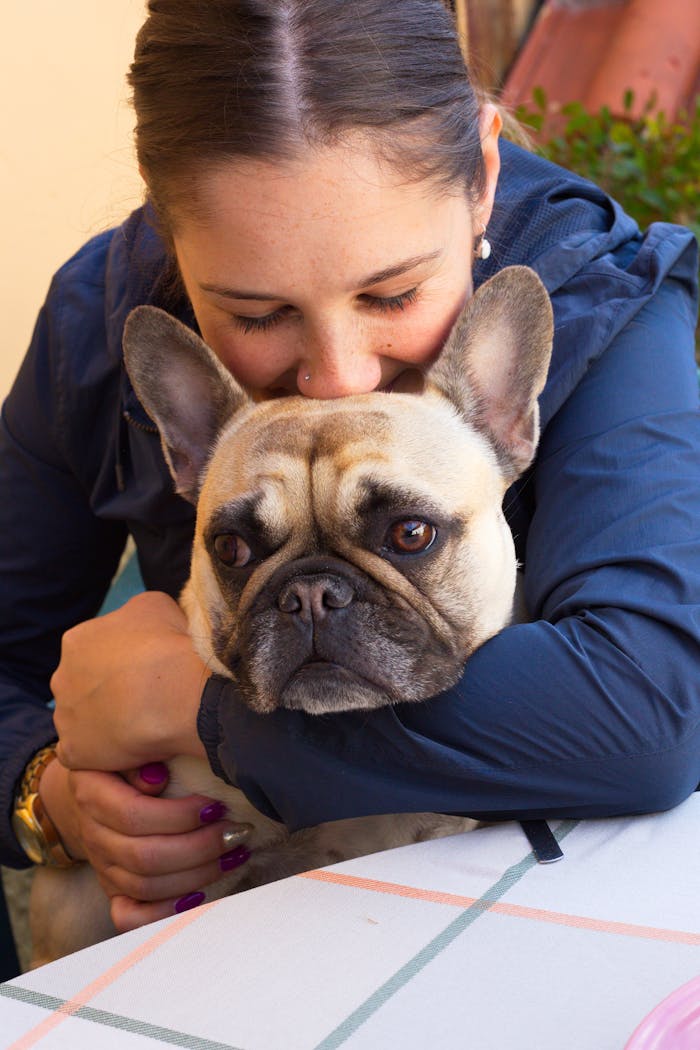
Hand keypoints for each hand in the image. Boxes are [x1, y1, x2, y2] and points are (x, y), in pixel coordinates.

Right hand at [40, 758, 251, 931]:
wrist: (96, 791)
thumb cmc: (126, 764)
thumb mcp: (128, 748)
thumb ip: (143, 756)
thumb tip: (160, 778)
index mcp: (93, 795)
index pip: (134, 816)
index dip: (180, 816)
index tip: (218, 807)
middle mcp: (94, 834)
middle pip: (144, 856)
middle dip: (200, 847)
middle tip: (238, 833)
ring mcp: (102, 866)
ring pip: (145, 885)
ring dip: (197, 874)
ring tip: (235, 856)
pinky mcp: (113, 890)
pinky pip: (128, 917)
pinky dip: (162, 912)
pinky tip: (198, 897)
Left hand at [51, 592, 208, 770]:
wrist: (175, 693)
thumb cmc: (169, 646)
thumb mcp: (156, 605)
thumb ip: (136, 613)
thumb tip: (142, 625)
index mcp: (77, 640)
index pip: (95, 651)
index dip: (122, 662)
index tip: (146, 669)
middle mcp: (61, 677)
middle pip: (84, 686)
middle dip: (108, 692)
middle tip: (145, 698)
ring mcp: (64, 717)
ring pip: (84, 721)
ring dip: (106, 724)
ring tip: (143, 725)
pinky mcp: (73, 751)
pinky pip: (87, 754)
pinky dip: (106, 753)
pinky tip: (132, 748)